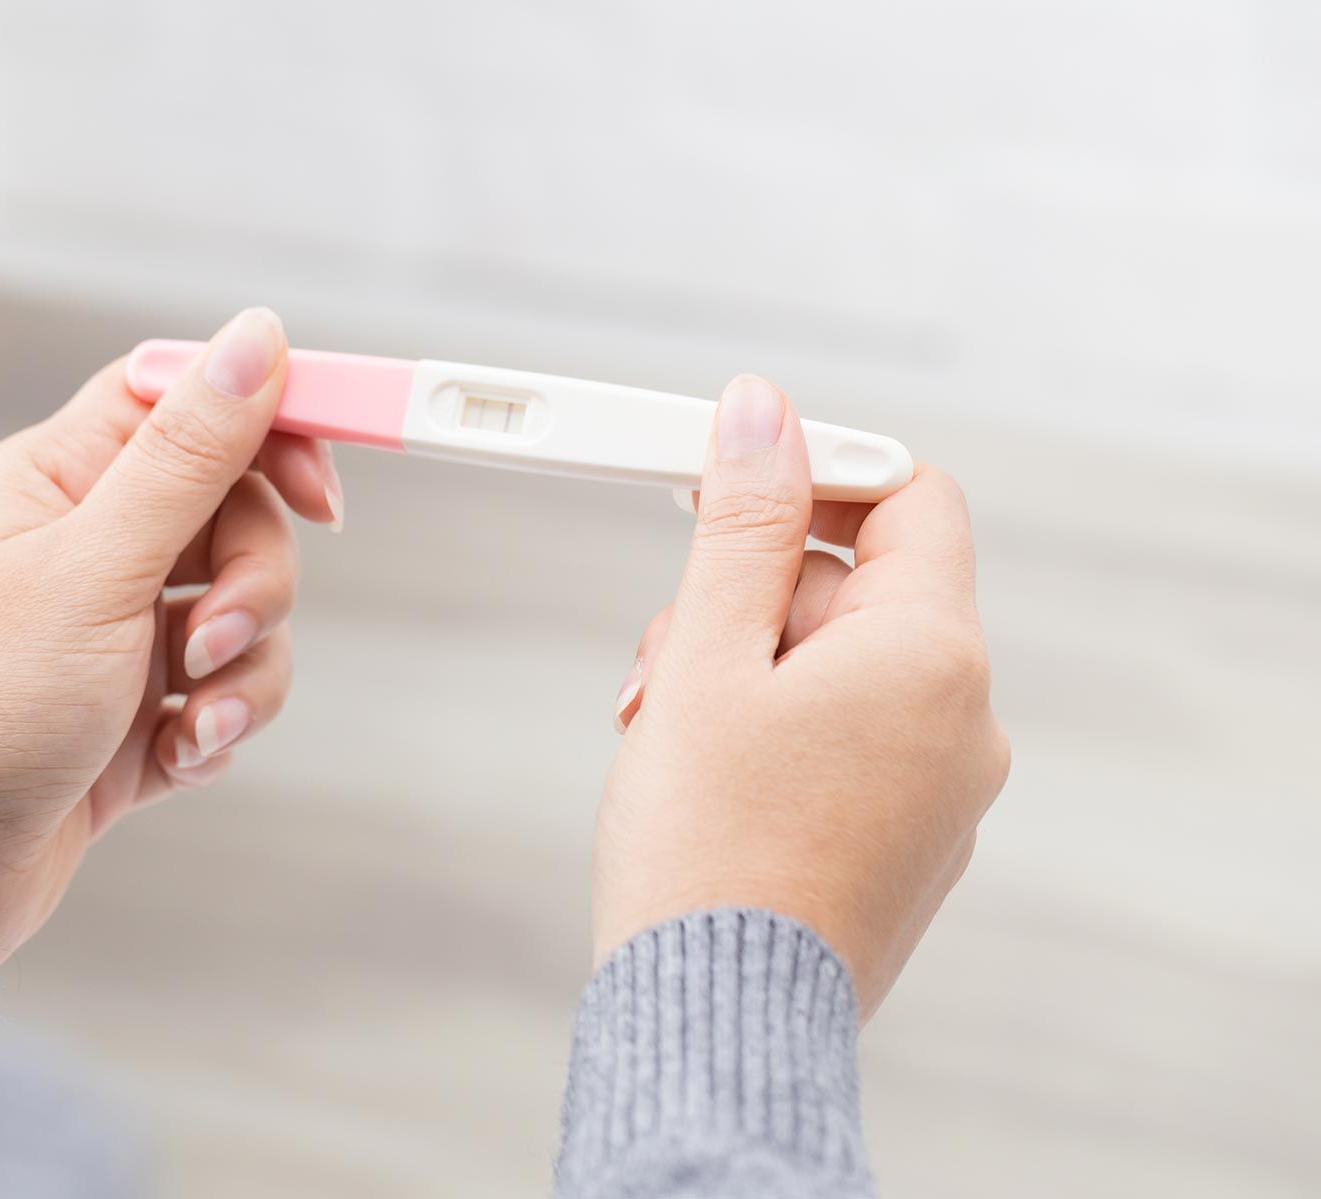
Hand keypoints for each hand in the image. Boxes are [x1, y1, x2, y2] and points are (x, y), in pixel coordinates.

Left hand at [0, 308, 337, 966]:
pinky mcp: (132, 716)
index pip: (186, 404)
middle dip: (252, 583)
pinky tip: (172, 761)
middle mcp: (86, 546)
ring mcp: (111, 634)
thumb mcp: (95, 565)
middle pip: (234, 516)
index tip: (323, 494)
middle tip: (210, 640)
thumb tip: (255, 332)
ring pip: (240, 613)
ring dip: (241, 673)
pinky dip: (215, 728)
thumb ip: (189, 453)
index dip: (269, 429)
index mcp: (59, 481)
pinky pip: (221, 694)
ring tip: (190, 725)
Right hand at [598, 374, 1008, 1017]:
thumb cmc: (704, 848)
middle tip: (662, 654)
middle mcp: (963, 720)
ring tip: (663, 730)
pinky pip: (844, 741)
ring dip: (742, 669)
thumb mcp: (706, 660)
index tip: (728, 480)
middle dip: (745, 596)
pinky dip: (771, 733)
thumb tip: (765, 410)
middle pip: (854, 588)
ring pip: (836, 668)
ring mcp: (941, 790)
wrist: (716, 1021)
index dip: (819, 473)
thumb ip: (741, 527)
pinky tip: (701, 777)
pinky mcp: (904, 842)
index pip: (909, 498)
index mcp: (931, 657)